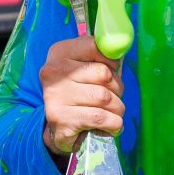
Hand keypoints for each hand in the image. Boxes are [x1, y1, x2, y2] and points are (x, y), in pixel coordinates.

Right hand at [40, 36, 125, 155]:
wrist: (59, 128)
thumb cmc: (79, 93)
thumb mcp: (86, 68)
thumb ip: (102, 57)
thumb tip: (119, 47)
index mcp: (60, 52)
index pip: (96, 46)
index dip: (112, 62)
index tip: (111, 72)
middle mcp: (54, 72)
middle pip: (104, 74)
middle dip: (118, 88)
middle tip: (114, 97)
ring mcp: (55, 96)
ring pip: (104, 98)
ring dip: (118, 108)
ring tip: (114, 113)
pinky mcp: (61, 119)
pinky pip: (100, 118)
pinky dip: (114, 123)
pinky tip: (111, 125)